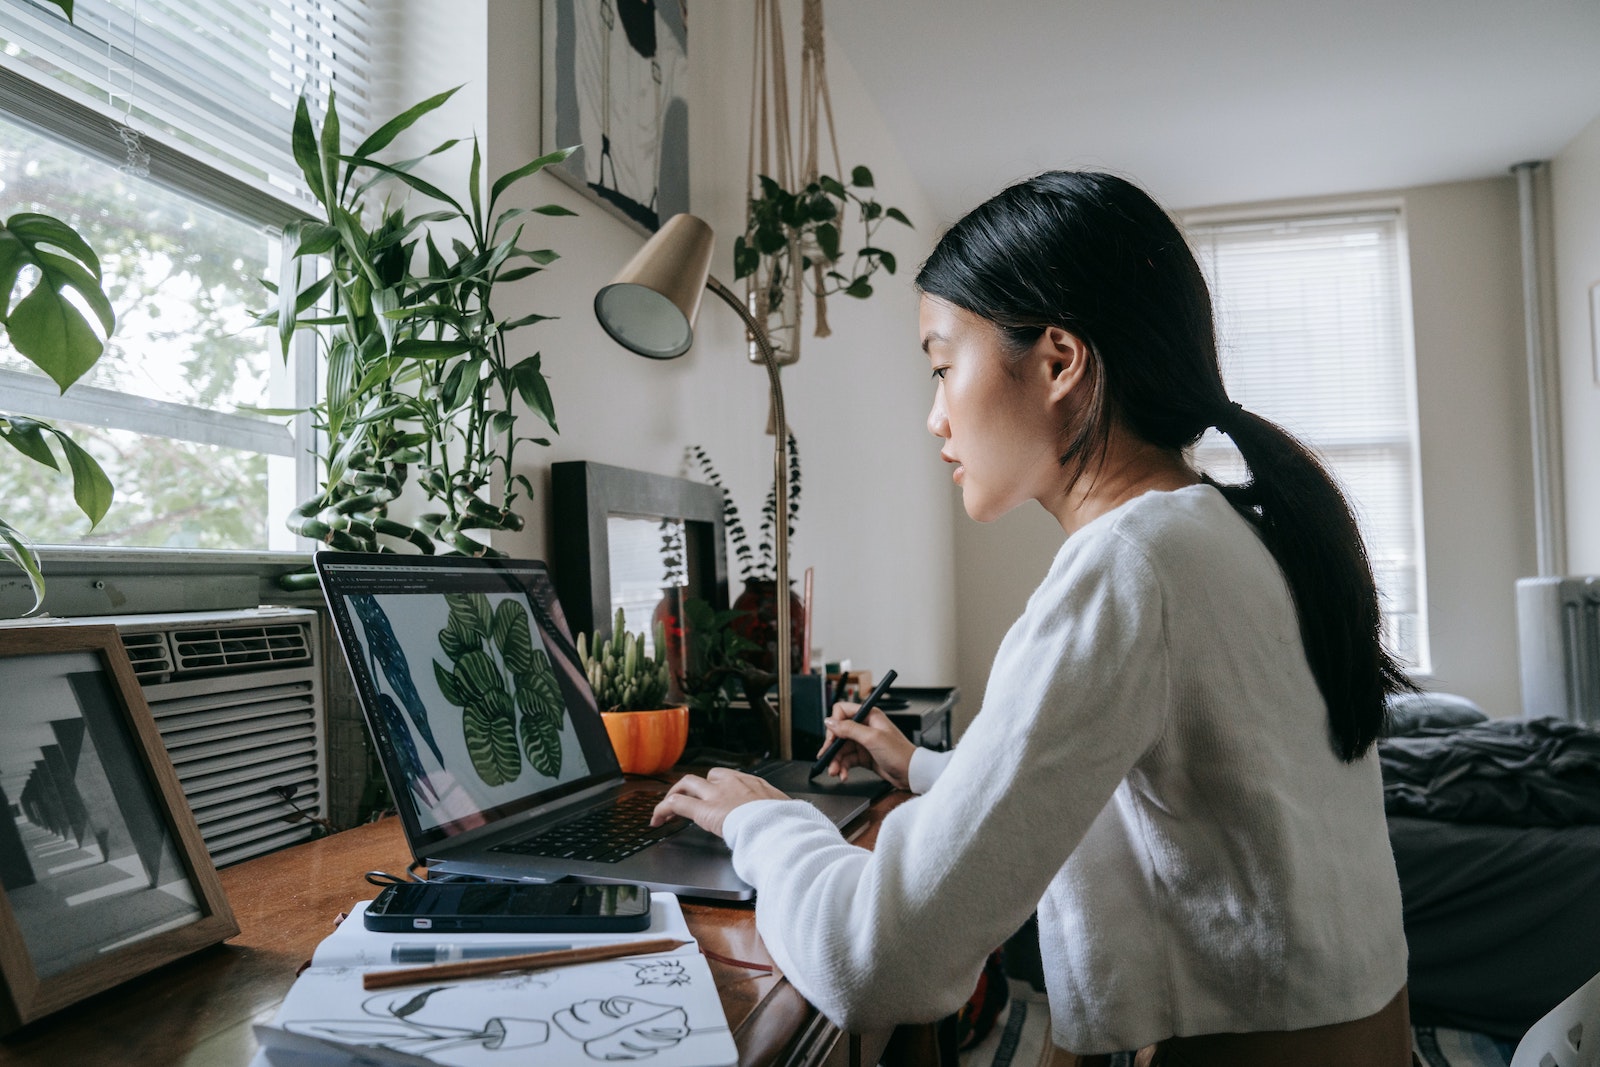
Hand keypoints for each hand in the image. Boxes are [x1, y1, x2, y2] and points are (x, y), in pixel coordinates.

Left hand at [650, 767, 788, 837]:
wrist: (778, 826)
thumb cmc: (785, 823)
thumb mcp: (786, 813)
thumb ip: (779, 814)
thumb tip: (789, 821)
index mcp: (755, 784)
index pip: (732, 779)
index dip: (721, 787)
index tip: (719, 797)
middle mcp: (733, 783)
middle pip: (708, 777)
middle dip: (699, 787)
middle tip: (692, 800)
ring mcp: (717, 794)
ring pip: (688, 783)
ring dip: (677, 793)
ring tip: (668, 807)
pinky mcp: (703, 810)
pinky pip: (677, 804)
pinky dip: (663, 809)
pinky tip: (657, 819)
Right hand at [819, 701, 915, 789]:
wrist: (911, 774)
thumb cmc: (900, 753)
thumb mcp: (873, 738)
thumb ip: (850, 729)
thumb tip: (830, 722)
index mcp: (869, 715)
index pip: (842, 711)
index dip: (834, 724)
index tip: (831, 739)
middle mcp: (865, 726)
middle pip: (839, 733)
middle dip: (832, 747)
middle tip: (827, 758)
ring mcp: (864, 742)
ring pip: (841, 749)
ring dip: (836, 761)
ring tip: (835, 771)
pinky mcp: (864, 756)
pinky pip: (847, 759)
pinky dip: (843, 767)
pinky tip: (843, 775)